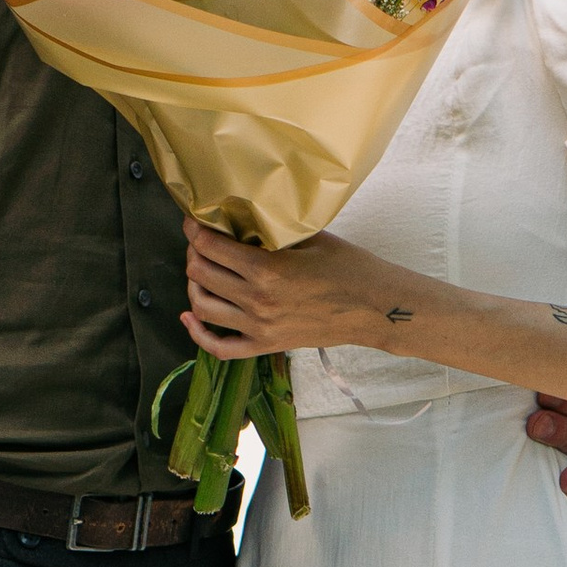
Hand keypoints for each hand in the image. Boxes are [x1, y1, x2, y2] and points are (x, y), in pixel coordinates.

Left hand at [182, 220, 377, 356]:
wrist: (376, 308)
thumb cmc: (350, 268)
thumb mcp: (311, 238)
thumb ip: (274, 231)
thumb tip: (244, 218)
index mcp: (267, 269)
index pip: (211, 247)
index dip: (195, 230)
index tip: (193, 221)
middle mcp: (258, 300)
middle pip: (200, 274)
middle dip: (193, 254)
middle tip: (200, 243)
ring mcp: (259, 327)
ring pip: (202, 308)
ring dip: (193, 286)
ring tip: (200, 273)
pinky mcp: (266, 345)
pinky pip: (220, 348)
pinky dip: (198, 334)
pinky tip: (190, 317)